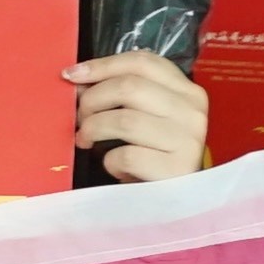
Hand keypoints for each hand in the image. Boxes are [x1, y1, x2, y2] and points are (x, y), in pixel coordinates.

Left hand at [68, 47, 206, 185]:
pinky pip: (125, 155)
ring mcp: (187, 140)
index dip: (102, 65)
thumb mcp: (146, 118)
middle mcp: (192, 111)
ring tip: (86, 139)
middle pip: (129, 87)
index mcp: (187, 92)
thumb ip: (124, 95)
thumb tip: (78, 80)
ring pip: (124, 120)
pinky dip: (108, 161)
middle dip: (92, 99)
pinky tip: (113, 166)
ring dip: (93, 129)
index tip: (71, 75)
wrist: (175, 201)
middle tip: (79, 117)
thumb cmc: (155, 155)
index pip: (142, 62)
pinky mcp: (176, 169)